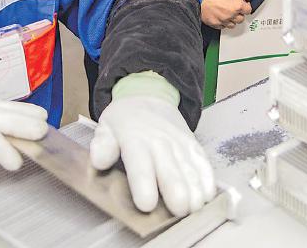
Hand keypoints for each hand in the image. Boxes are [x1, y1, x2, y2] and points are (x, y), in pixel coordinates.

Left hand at [92, 94, 215, 215]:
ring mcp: (180, 143)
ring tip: (195, 209)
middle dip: (176, 191)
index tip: (146, 204)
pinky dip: (207, 179)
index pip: (140, 165)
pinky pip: (203, 162)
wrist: (150, 95)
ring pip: (190, 168)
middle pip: (170, 170)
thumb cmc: (125, 120)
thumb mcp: (106, 127)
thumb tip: (99, 161)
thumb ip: (102, 145)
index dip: (144, 185)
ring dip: (194, 189)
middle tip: (180, 211)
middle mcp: (160, 143)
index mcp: (135, 141)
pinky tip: (207, 196)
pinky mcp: (193, 145)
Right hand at [200, 0, 251, 28]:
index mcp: (237, 5)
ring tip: (228, 12)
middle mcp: (231, 15)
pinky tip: (221, 16)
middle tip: (235, 7)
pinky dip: (223, 22)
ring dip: (232, 19)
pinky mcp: (213, 23)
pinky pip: (222, 27)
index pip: (248, 10)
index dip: (246, 5)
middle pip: (241, 19)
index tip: (243, 3)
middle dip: (240, 13)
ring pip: (232, 25)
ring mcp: (222, 20)